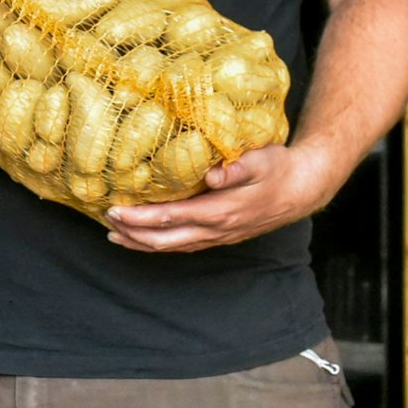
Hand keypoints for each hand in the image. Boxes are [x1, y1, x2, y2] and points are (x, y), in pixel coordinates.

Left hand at [104, 143, 339, 252]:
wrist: (302, 189)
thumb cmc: (277, 168)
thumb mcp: (260, 159)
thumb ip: (236, 167)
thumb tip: (211, 174)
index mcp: (221, 210)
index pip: (172, 217)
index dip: (141, 217)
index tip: (115, 210)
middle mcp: (216, 229)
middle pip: (165, 239)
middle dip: (132, 232)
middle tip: (105, 221)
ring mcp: (218, 236)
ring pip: (173, 247)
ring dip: (142, 243)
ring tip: (114, 235)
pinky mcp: (220, 236)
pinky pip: (184, 245)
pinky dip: (159, 244)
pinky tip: (143, 239)